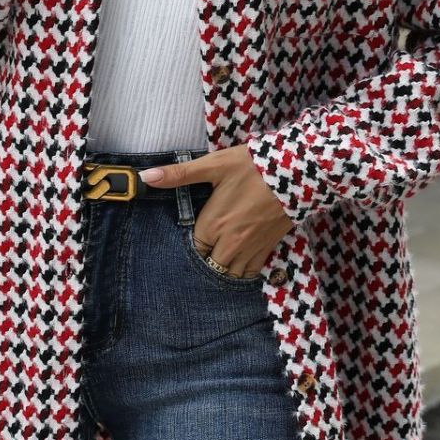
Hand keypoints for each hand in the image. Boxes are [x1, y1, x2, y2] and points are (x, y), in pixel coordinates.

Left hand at [138, 145, 292, 277]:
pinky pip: (251, 273)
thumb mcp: (213, 165)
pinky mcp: (268, 248)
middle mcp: (230, 243)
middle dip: (204, 262)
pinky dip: (242, 273)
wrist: (295, 171)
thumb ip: (178, 174)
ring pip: (230, 275)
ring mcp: (250, 249)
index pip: (193, 250)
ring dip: (222, 270)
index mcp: (213, 225)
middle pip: (209, 267)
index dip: (190, 248)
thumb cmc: (251, 166)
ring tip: (217, 262)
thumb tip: (144, 176)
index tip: (191, 241)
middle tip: (201, 255)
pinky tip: (238, 265)